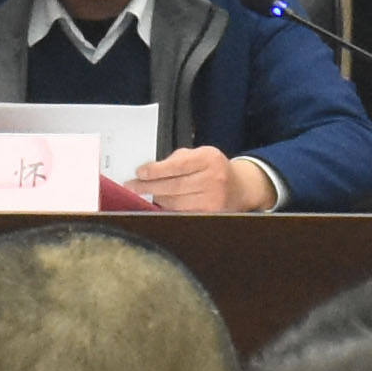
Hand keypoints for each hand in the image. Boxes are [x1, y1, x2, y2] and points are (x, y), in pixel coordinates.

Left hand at [122, 146, 268, 214]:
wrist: (240, 188)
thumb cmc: (213, 169)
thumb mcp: (199, 155)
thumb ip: (176, 160)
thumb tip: (147, 171)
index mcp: (209, 159)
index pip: (177, 165)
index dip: (155, 170)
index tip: (139, 172)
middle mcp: (213, 179)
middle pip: (173, 186)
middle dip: (149, 186)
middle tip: (132, 186)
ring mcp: (213, 200)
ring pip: (174, 203)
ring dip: (157, 199)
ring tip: (146, 194)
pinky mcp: (210, 215)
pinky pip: (181, 214)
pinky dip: (167, 210)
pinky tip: (158, 205)